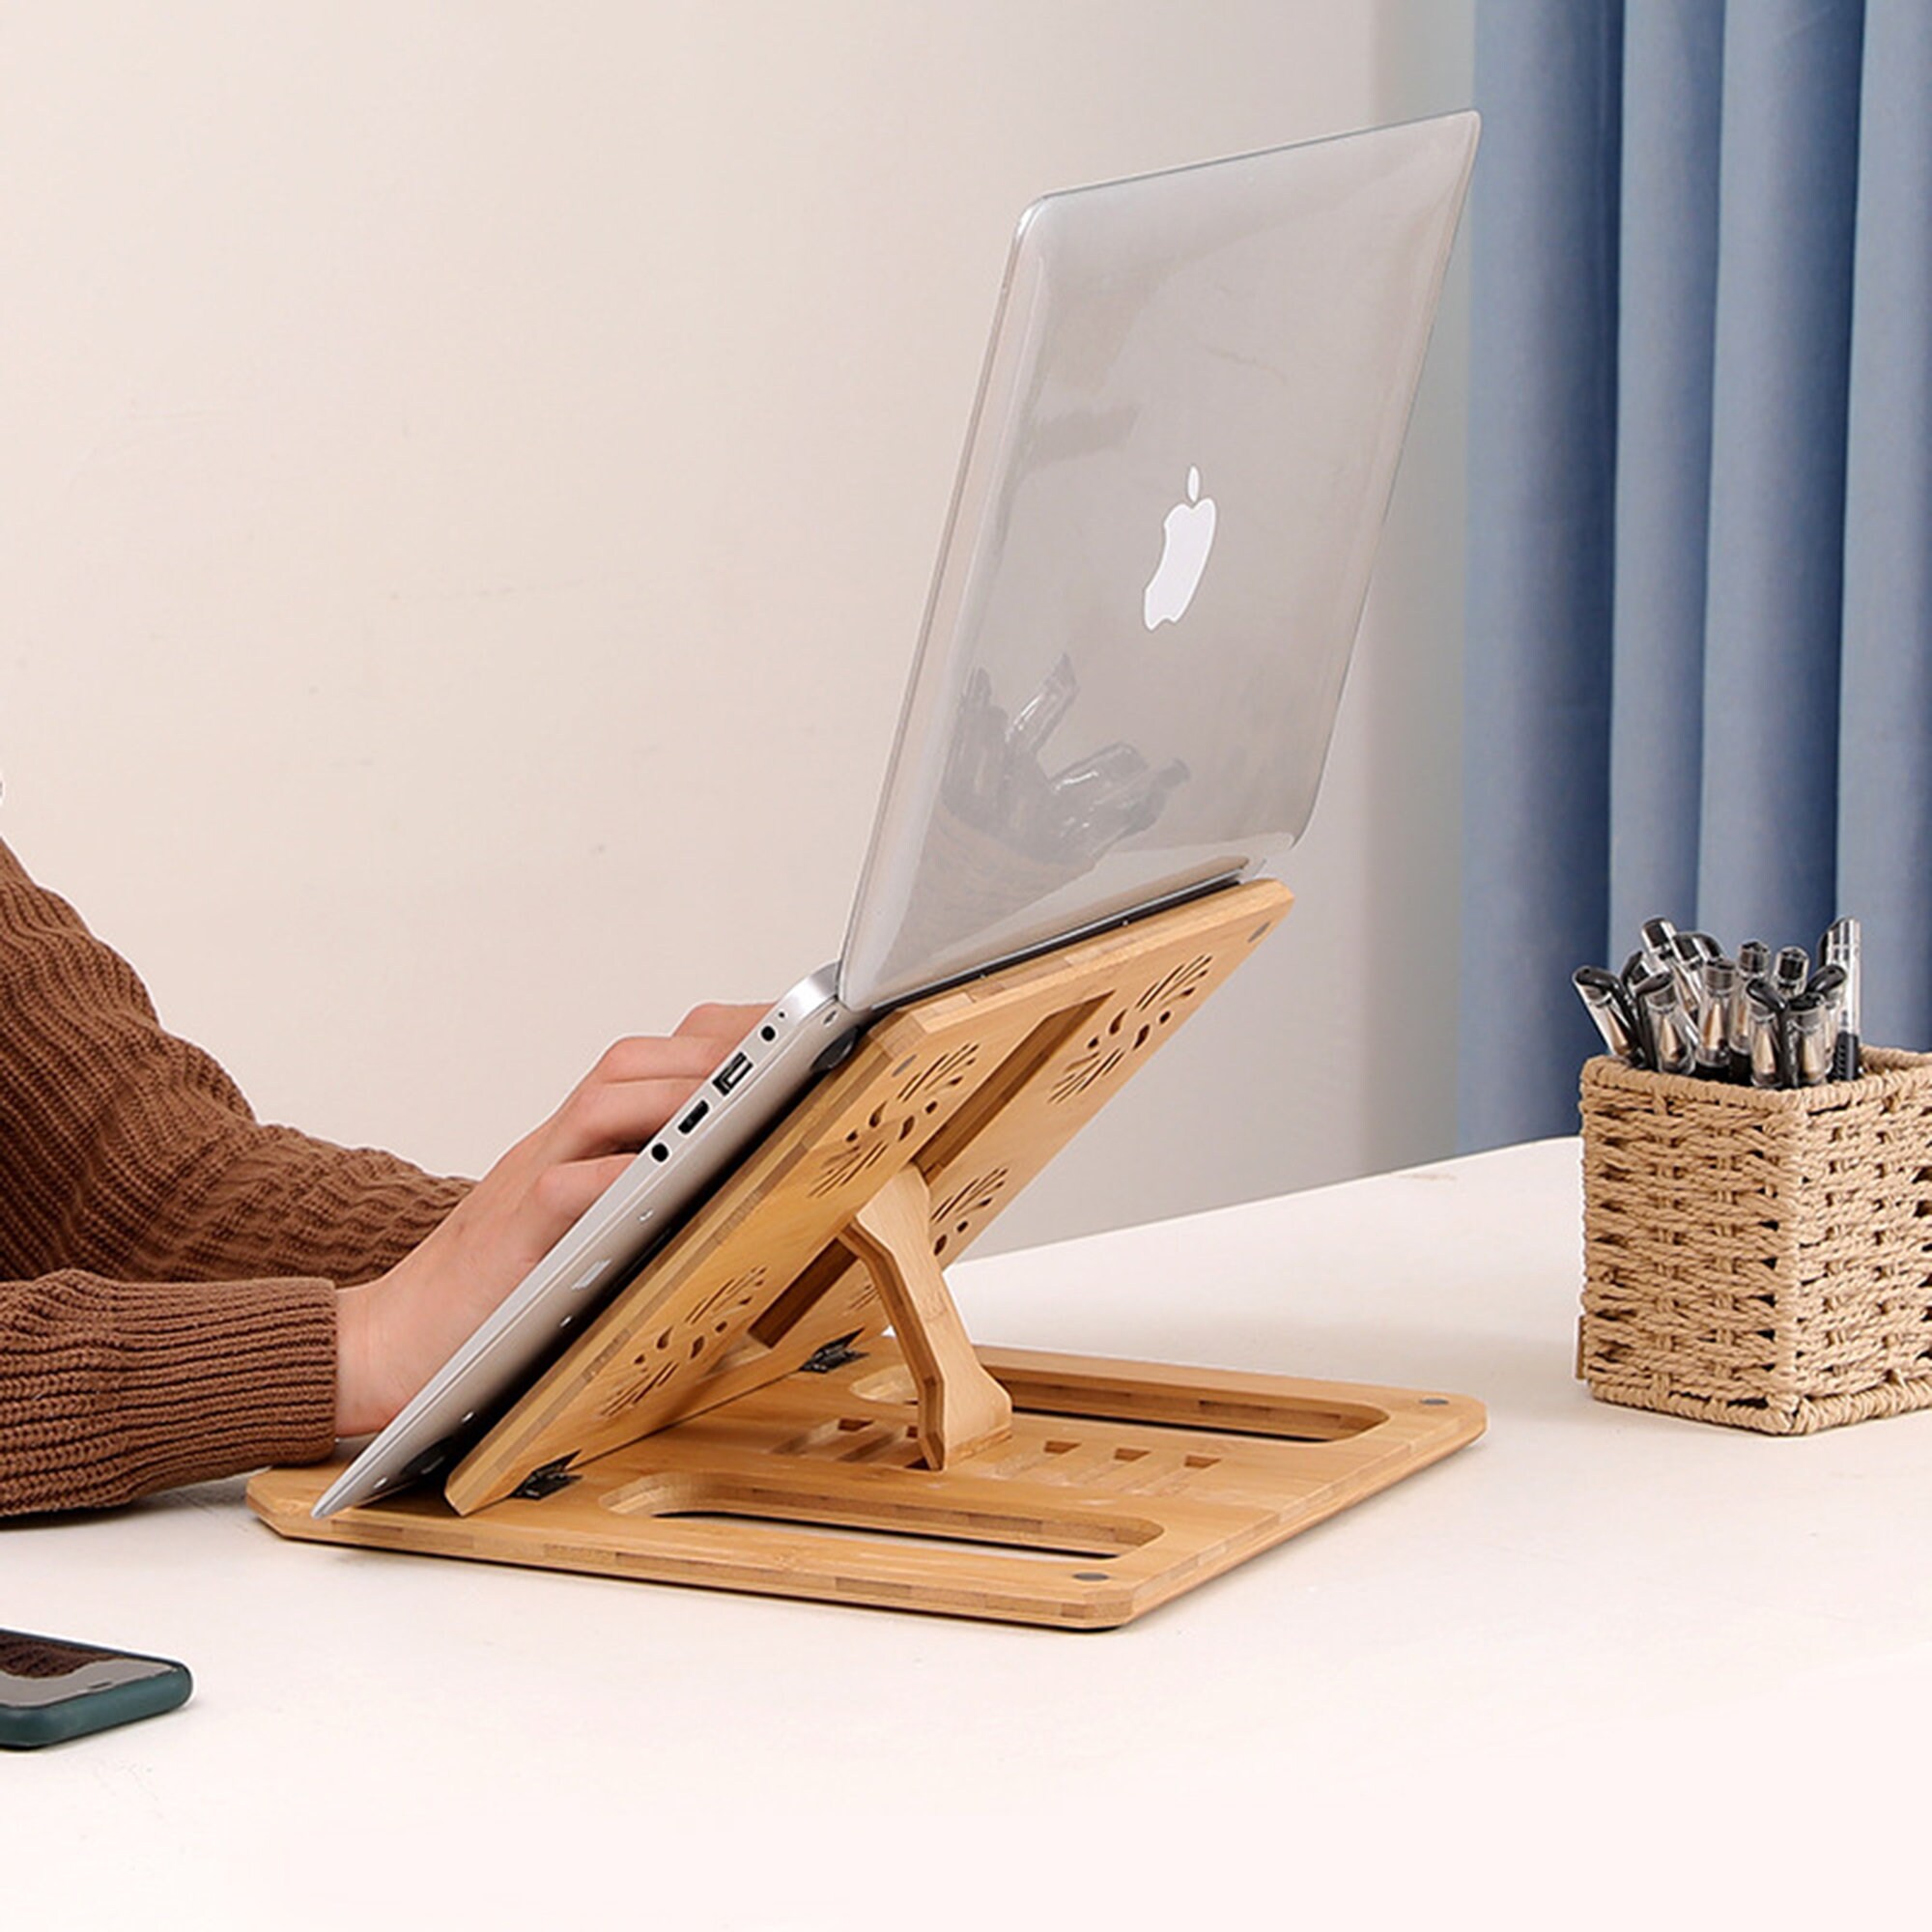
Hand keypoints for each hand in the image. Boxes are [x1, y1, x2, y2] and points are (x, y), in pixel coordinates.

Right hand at [334, 1003, 767, 1436]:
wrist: (386, 1344)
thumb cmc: (497, 1293)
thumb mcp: (578, 1227)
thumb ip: (637, 1192)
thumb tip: (738, 1177)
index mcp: (575, 1143)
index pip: (646, 1063)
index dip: (717, 1039)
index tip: (792, 1032)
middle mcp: (552, 1147)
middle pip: (630, 1063)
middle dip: (715, 1050)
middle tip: (789, 1051)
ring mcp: (525, 1185)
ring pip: (597, 1107)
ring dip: (676, 1096)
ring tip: (745, 1096)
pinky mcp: (508, 1241)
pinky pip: (561, 1192)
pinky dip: (613, 1177)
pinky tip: (664, 1178)